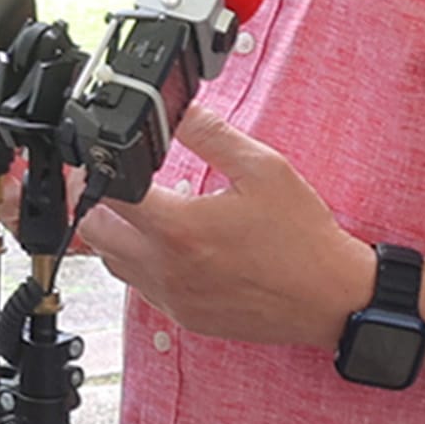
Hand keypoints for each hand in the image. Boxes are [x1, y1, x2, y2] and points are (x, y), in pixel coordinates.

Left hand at [75, 105, 375, 346]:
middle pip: (95, 233)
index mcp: (181, 229)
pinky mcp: (184, 316)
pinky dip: (141, 262)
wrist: (330, 298)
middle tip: (114, 180)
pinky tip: (170, 244)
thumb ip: (211, 134)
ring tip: (142, 210)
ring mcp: (173, 298)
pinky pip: (141, 288)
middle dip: (96, 201)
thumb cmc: (302, 239)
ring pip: (112, 263)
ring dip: (116, 234)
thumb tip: (176, 107)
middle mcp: (168, 269)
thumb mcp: (263, 169)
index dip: (94, 170)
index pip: (108, 195)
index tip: (99, 158)